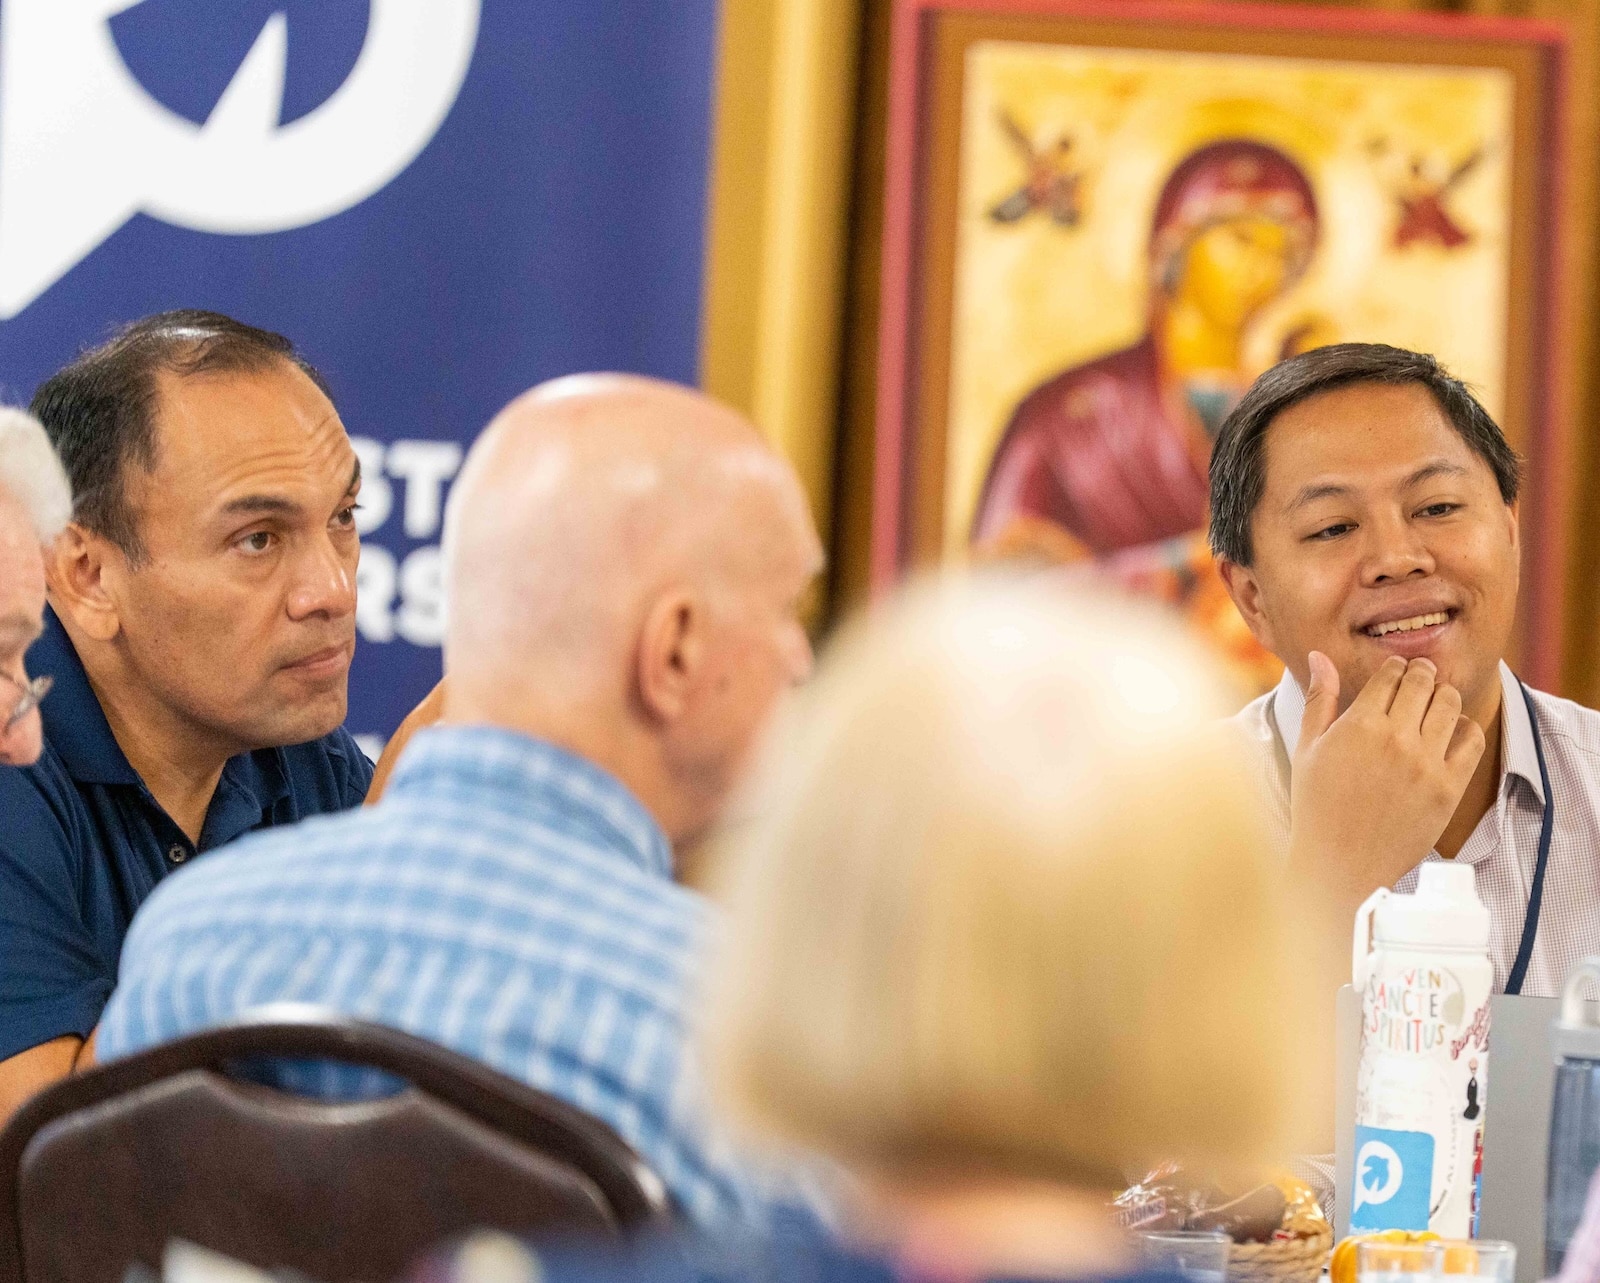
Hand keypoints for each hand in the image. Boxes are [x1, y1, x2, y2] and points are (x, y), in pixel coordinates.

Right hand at [1287, 653, 1485, 907]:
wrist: (1341, 863)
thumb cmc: (1316, 806)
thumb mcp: (1307, 748)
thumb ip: (1320, 699)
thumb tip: (1321, 657)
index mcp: (1358, 725)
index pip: (1390, 674)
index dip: (1396, 666)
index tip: (1396, 671)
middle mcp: (1396, 738)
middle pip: (1423, 683)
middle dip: (1421, 673)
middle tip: (1420, 677)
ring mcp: (1425, 763)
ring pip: (1451, 704)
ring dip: (1444, 695)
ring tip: (1436, 702)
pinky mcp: (1448, 787)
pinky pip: (1472, 740)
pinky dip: (1466, 727)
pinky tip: (1452, 731)